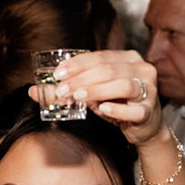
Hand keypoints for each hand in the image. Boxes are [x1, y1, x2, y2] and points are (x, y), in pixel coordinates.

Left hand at [30, 50, 163, 145]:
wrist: (145, 128)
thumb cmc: (118, 104)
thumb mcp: (94, 93)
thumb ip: (69, 88)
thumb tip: (33, 91)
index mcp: (128, 58)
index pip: (100, 56)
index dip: (77, 64)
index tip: (58, 74)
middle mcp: (142, 69)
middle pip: (109, 69)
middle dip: (82, 79)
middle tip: (62, 90)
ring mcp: (149, 90)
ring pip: (123, 85)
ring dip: (97, 90)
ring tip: (78, 97)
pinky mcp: (150, 112)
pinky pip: (135, 109)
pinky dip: (117, 109)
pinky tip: (103, 109)